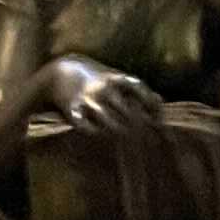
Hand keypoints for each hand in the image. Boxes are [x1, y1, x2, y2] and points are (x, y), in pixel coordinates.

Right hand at [49, 58, 173, 197]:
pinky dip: (96, 135)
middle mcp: (104, 88)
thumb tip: (159, 101)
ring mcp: (89, 99)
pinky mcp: (72, 110)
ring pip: (109, 123)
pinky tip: (102, 140)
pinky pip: (86, 128)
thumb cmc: (95, 79)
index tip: (159, 123)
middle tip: (148, 145)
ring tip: (127, 148)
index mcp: (117, 78)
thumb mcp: (115, 77)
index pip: (140, 91)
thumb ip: (136, 89)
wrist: (60, 71)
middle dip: (139, 129)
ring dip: (120, 135)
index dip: (152, 107)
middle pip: (128, 112)